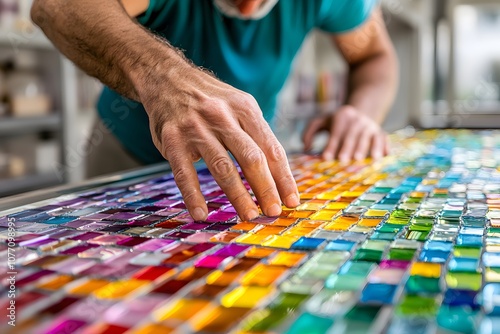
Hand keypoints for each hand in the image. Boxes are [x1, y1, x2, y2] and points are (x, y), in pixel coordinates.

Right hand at [140, 64, 298, 220]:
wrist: (167, 79)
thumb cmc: (211, 100)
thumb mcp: (239, 104)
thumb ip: (257, 133)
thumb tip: (278, 173)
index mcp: (245, 109)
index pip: (271, 148)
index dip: (283, 177)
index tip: (292, 200)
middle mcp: (223, 117)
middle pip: (251, 158)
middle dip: (266, 189)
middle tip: (274, 212)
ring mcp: (196, 128)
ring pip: (222, 167)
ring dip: (238, 195)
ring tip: (249, 216)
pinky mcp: (173, 140)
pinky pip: (184, 173)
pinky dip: (193, 196)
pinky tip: (201, 214)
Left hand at [302, 105, 388, 161]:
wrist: (362, 110)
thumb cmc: (337, 122)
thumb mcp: (322, 121)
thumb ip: (310, 132)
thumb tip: (305, 147)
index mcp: (342, 116)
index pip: (336, 133)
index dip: (331, 145)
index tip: (326, 157)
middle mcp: (357, 120)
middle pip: (352, 135)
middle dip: (348, 148)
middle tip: (343, 160)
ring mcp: (370, 126)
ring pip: (368, 137)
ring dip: (366, 148)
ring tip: (363, 159)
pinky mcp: (380, 132)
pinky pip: (383, 138)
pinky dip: (383, 146)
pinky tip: (383, 156)